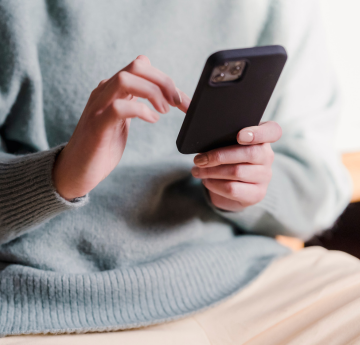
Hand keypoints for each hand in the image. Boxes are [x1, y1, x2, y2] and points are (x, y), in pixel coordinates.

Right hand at [53, 55, 189, 199]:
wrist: (76, 170)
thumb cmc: (102, 146)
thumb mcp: (122, 120)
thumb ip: (135, 103)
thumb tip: (160, 95)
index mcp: (113, 90)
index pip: (141, 67)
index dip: (165, 79)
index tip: (182, 100)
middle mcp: (105, 92)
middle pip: (137, 66)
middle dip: (163, 81)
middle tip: (177, 103)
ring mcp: (99, 107)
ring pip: (126, 79)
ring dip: (153, 92)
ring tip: (164, 111)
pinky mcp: (97, 126)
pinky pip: (119, 107)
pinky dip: (141, 110)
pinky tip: (152, 120)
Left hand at [191, 121, 281, 211]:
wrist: (234, 189)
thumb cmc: (226, 160)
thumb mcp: (223, 143)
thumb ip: (213, 128)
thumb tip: (185, 106)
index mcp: (262, 139)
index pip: (273, 131)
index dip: (258, 132)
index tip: (240, 135)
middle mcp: (267, 157)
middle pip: (248, 153)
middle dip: (218, 155)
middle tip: (198, 159)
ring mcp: (264, 177)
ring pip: (237, 171)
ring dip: (210, 171)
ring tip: (196, 169)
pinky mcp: (256, 194)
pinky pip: (233, 188)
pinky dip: (214, 184)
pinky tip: (206, 180)